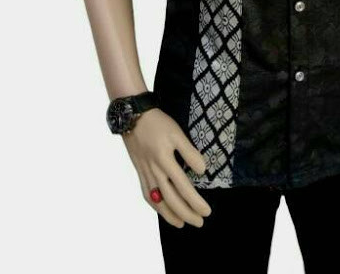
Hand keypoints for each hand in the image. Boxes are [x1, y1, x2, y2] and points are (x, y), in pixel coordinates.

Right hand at [121, 107, 211, 227]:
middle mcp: (154, 170)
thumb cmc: (158, 123)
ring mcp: (145, 173)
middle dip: (186, 213)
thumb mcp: (177, 133)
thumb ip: (189, 152)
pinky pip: (146, 194)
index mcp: (165, 161)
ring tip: (182, 223)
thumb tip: (202, 171)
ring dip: (170, 214)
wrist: (133, 116)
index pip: (183, 187)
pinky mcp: (139, 172)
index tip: (206, 211)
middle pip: (171, 199)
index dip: (195, 201)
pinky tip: (161, 209)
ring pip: (157, 200)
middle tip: (200, 222)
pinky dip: (154, 205)